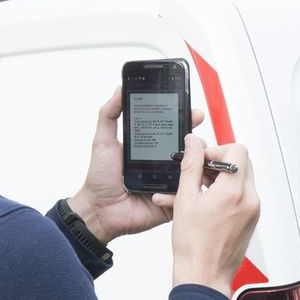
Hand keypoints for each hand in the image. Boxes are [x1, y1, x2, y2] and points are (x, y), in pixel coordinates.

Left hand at [66, 87, 206, 242]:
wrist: (100, 210)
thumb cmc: (100, 178)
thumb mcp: (103, 141)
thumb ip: (109, 114)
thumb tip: (120, 89)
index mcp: (151, 148)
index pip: (171, 129)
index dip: (182, 117)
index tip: (189, 107)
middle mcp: (163, 163)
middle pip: (188, 147)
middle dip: (197, 134)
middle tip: (196, 122)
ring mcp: (170, 182)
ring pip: (193, 168)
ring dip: (199, 157)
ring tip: (198, 149)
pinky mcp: (173, 201)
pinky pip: (189, 192)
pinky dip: (193, 184)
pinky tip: (192, 174)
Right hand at [160, 134, 259, 294]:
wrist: (204, 276)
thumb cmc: (194, 247)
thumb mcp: (185, 200)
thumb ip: (190, 166)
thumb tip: (193, 143)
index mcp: (234, 192)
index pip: (237, 150)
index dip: (216, 150)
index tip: (201, 159)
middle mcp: (250, 200)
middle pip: (242, 162)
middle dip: (219, 163)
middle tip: (199, 172)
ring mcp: (253, 210)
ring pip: (242, 178)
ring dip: (222, 177)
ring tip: (199, 189)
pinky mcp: (252, 219)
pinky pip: (242, 195)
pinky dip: (226, 192)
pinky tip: (207, 202)